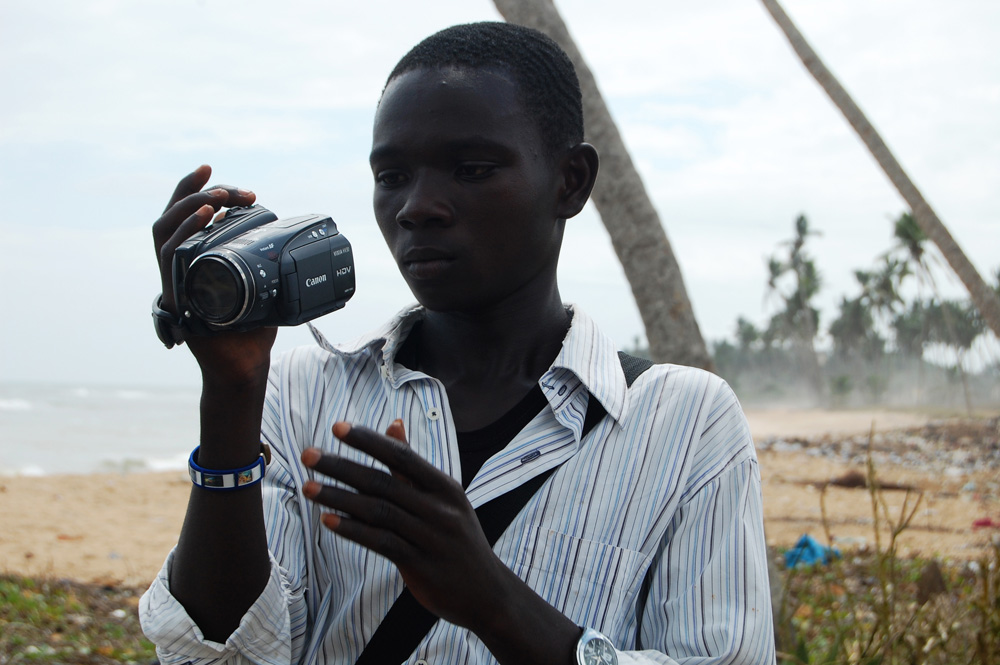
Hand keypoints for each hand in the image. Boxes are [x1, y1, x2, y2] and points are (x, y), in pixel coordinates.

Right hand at [151, 165, 276, 384]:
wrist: (245, 366)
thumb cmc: (253, 328)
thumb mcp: (263, 284)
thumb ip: (263, 259)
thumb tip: (282, 229)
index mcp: (195, 258)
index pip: (184, 215)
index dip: (193, 188)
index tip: (214, 170)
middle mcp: (178, 266)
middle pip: (173, 216)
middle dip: (199, 192)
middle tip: (234, 191)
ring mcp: (174, 281)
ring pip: (165, 231)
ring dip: (190, 207)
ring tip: (219, 199)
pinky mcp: (177, 296)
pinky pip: (171, 258)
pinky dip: (186, 233)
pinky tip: (206, 218)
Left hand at [301, 421, 509, 631]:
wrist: (487, 593)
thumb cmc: (458, 539)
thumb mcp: (445, 498)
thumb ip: (413, 464)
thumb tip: (393, 423)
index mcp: (444, 487)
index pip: (401, 456)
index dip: (368, 441)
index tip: (337, 427)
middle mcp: (439, 509)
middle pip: (383, 482)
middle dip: (342, 466)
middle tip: (308, 454)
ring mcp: (430, 538)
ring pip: (378, 511)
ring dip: (339, 497)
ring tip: (308, 487)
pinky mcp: (420, 565)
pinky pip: (381, 543)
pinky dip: (354, 530)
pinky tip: (329, 520)